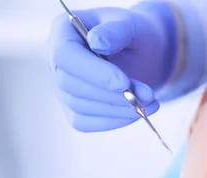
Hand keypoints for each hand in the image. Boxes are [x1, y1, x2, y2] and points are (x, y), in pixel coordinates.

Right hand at [47, 2, 177, 130]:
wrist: (144, 54)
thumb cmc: (136, 34)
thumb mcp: (132, 25)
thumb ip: (116, 30)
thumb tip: (97, 41)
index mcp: (64, 31)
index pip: (65, 55)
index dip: (93, 72)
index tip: (124, 83)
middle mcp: (57, 60)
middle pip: (71, 85)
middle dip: (112, 95)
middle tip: (147, 95)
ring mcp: (62, 87)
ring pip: (80, 107)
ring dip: (117, 110)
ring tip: (150, 101)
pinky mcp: (75, 108)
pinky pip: (86, 122)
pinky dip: (114, 122)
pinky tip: (137, 113)